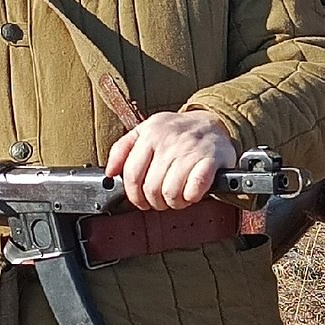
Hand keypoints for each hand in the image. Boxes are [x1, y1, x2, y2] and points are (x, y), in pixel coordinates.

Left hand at [106, 110, 237, 210]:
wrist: (214, 122)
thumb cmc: (177, 132)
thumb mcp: (146, 130)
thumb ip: (123, 149)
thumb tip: (110, 172)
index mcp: (150, 133)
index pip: (131, 173)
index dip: (134, 195)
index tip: (140, 201)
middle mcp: (169, 141)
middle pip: (150, 188)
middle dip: (155, 202)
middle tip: (162, 200)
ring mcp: (190, 150)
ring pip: (170, 192)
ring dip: (174, 202)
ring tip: (178, 197)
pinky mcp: (211, 160)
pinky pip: (194, 190)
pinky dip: (191, 197)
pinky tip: (192, 192)